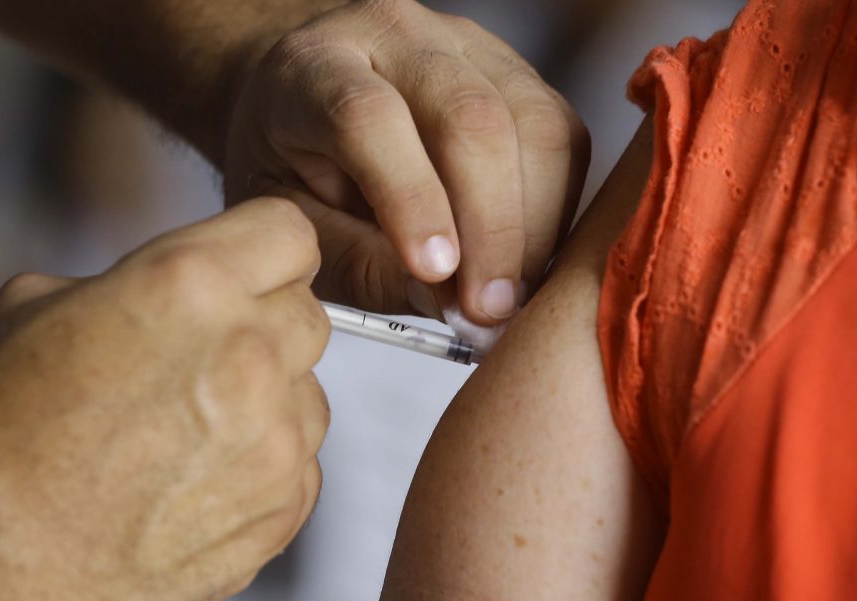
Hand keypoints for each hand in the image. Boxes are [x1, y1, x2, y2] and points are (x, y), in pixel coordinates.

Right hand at [0, 199, 328, 600]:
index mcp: (190, 287)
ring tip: (193, 430)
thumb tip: (168, 285)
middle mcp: (248, 357)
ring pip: (310, 392)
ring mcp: (275, 439)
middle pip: (307, 312)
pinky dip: (266, 467)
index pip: (289, 233)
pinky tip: (201, 478)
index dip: (266, 249)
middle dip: (264, 325)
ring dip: (270, 400)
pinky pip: (304, 463)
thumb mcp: (37, 308)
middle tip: (208, 356)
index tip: (258, 267)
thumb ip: (133, 280)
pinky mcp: (282, 507)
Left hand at [224, 0, 589, 324]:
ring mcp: (466, 46)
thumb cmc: (293, 165)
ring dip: (534, 225)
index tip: (436, 273)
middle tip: (488, 309)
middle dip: (492, 227)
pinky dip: (554, 210)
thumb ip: (358, 261)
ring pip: (534, 125)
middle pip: (470, 116)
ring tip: (509, 295)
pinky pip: (563, 138)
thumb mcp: (294, 223)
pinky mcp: (517, 73)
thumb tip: (442, 298)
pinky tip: (527, 259)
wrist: (313, 102)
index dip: (410, 199)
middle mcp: (396, 36)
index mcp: (314, 66)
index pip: (370, 117)